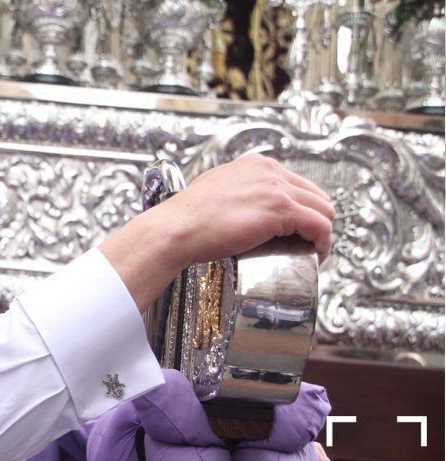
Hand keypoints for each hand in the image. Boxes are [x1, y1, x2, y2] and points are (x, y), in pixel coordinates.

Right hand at [159, 154, 333, 266]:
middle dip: (317, 222)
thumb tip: (243, 207)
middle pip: (317, 196)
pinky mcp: (280, 209)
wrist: (176, 228)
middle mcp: (270, 170)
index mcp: (256, 165)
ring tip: (310, 253)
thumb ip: (235, 191)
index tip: (296, 231)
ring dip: (322, 234)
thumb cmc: (187, 218)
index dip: (303, 211)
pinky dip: (323, 243)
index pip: (298, 185)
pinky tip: (315, 255)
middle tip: (305, 244)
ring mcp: (277, 188)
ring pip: (324, 211)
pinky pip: (320, 226)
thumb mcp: (215, 190)